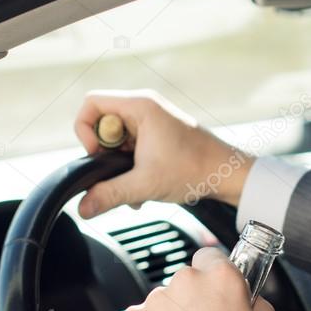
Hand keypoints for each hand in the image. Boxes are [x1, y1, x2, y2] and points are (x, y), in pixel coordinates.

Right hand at [73, 89, 253, 216]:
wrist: (228, 173)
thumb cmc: (194, 169)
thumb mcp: (146, 184)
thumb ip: (110, 194)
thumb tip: (83, 207)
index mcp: (140, 106)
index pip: (92, 103)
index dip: (85, 130)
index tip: (98, 155)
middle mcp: (144, 106)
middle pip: (102, 122)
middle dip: (105, 153)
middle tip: (119, 172)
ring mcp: (151, 120)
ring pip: (116, 138)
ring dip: (119, 165)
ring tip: (135, 185)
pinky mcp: (157, 134)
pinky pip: (130, 146)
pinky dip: (131, 166)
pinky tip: (143, 186)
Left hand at [116, 246, 280, 310]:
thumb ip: (261, 308)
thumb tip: (252, 300)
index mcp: (221, 279)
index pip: (211, 256)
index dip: (213, 275)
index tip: (213, 293)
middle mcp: (185, 282)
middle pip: (185, 283)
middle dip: (192, 304)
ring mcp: (155, 302)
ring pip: (162, 305)